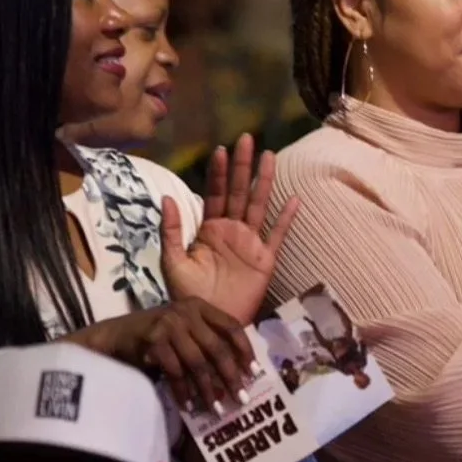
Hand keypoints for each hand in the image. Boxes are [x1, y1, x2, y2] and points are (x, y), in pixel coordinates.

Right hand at [82, 298, 255, 413]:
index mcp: (200, 306)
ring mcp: (169, 324)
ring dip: (207, 390)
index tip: (254, 373)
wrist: (116, 336)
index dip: (245, 350)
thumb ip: (207, 342)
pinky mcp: (154, 339)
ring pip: (197, 363)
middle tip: (240, 399)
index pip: (231, 326)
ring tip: (215, 409)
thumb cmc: (156, 337)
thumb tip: (237, 372)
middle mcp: (187, 311)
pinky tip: (189, 405)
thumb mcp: (185, 331)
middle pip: (217, 348)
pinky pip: (175, 372)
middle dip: (230, 376)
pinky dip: (183, 391)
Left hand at [161, 134, 299, 323]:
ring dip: (264, 181)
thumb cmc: (188, 295)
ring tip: (269, 156)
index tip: (221, 149)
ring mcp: (250, 243)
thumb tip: (167, 196)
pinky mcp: (265, 259)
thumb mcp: (172, 261)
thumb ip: (171, 230)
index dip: (219, 173)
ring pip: (259, 205)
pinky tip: (293, 199)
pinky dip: (286, 218)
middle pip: (239, 192)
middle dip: (242, 166)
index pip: (216, 194)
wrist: (208, 322)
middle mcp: (232, 231)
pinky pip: (277, 235)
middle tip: (247, 139)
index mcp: (210, 229)